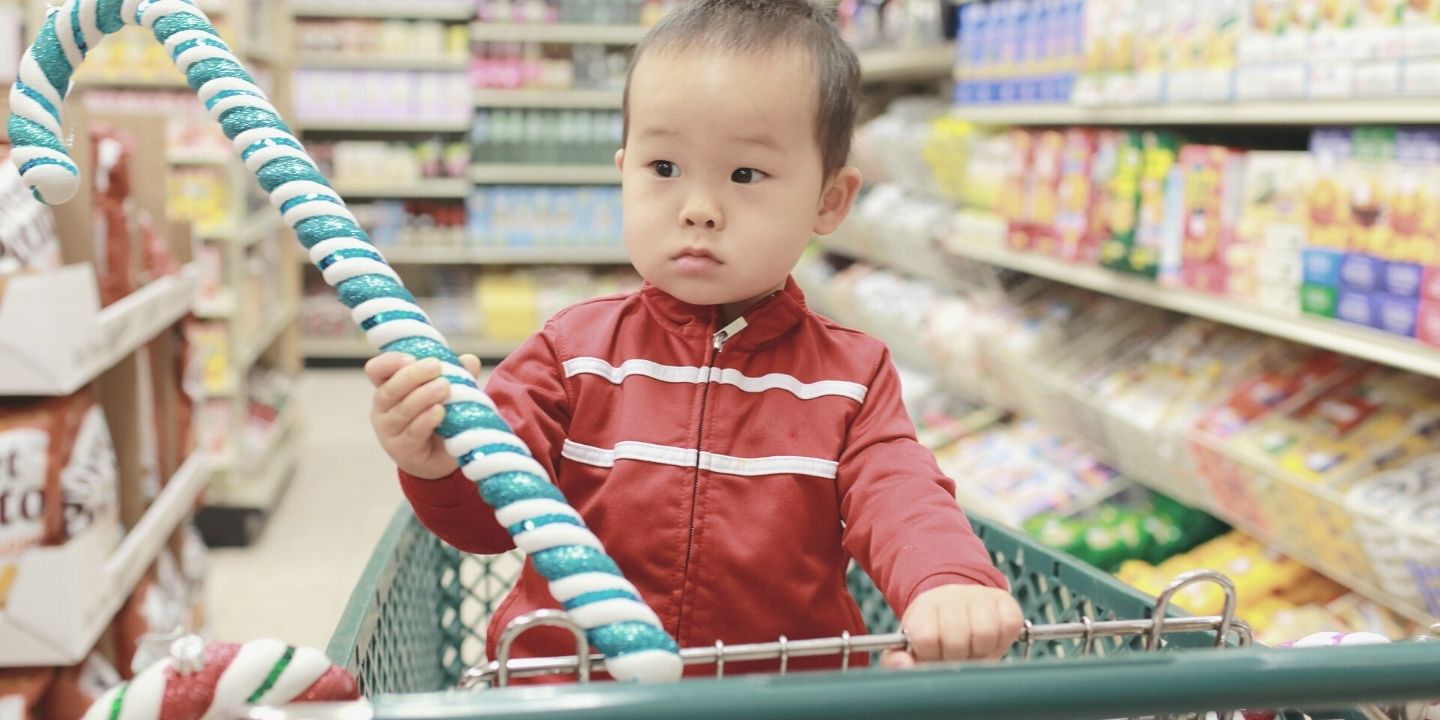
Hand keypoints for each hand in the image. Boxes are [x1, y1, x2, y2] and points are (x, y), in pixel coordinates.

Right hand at [366, 352, 481, 479]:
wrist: (445, 458)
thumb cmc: (442, 418)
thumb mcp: (450, 393)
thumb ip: (458, 376)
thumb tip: (470, 360)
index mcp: (390, 388)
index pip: (377, 370)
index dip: (389, 362)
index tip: (411, 357)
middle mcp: (383, 409)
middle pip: (389, 390)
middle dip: (412, 376)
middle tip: (435, 366)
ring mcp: (390, 432)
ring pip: (401, 412)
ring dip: (422, 397)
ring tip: (444, 387)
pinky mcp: (403, 451)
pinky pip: (412, 433)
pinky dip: (425, 421)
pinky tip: (439, 411)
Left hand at [879, 584, 1023, 667]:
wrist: (960, 607)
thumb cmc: (934, 634)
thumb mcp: (910, 646)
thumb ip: (896, 660)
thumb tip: (904, 664)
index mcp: (923, 608)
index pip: (926, 638)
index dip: (931, 654)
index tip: (932, 653)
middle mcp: (951, 596)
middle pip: (956, 639)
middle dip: (956, 656)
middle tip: (955, 654)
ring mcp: (980, 596)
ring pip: (985, 633)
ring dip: (981, 650)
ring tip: (973, 648)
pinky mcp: (1006, 602)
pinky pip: (1009, 626)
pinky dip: (1003, 640)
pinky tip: (991, 639)